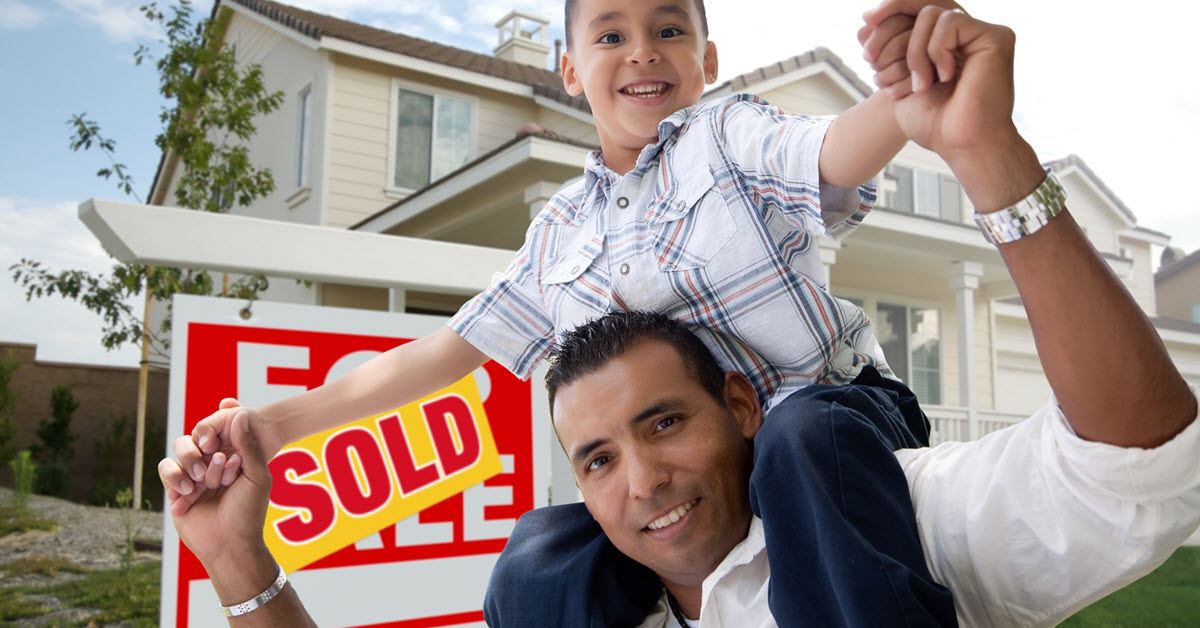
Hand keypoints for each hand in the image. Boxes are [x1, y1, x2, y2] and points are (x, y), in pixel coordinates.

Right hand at [162, 398, 282, 514]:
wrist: (229, 544)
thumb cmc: (248, 511)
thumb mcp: (256, 476)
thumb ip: (248, 445)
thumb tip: (242, 413)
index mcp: (233, 457)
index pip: (220, 433)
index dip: (221, 441)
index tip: (228, 458)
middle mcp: (212, 464)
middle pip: (198, 439)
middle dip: (206, 456)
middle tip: (214, 474)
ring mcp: (193, 475)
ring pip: (181, 451)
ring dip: (191, 464)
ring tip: (200, 485)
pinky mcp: (176, 489)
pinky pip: (167, 470)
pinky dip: (176, 479)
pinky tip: (190, 494)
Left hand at [861, 0, 1019, 158]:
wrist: (962, 145)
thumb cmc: (936, 125)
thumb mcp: (900, 83)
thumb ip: (887, 52)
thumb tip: (865, 22)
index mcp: (946, 44)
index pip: (916, 10)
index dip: (890, 9)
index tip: (865, 23)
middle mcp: (965, 35)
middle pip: (922, 3)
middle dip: (890, 20)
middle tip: (870, 54)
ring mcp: (981, 34)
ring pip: (930, 13)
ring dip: (913, 52)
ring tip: (921, 85)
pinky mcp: (996, 36)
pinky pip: (949, 22)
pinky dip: (935, 50)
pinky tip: (944, 77)